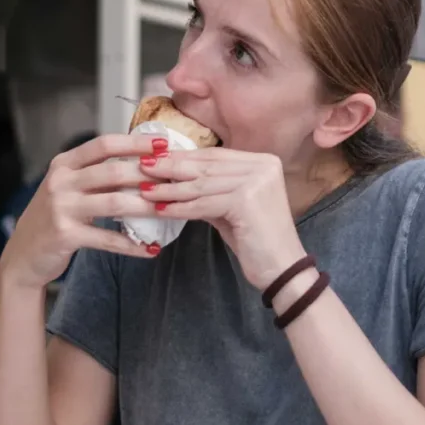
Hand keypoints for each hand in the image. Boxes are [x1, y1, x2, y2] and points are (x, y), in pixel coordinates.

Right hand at [0, 134, 166, 289]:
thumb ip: (96, 174)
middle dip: (149, 174)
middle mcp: (61, 182)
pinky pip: (107, 239)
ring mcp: (61, 208)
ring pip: (115, 202)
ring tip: (170, 210)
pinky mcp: (66, 235)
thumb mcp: (69, 187)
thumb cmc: (55, 217)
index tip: (163, 144)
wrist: (24, 255)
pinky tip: (151, 248)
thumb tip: (143, 161)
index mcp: (64, 164)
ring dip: (147, 207)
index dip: (136, 142)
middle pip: (113, 171)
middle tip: (176, 178)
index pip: (104, 144)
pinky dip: (132, 245)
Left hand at [137, 148, 305, 289]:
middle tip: (142, 168)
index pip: (214, 155)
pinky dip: (180, 208)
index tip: (156, 158)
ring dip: (170, 189)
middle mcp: (263, 165)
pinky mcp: (247, 200)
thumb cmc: (256, 239)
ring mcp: (257, 181)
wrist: (282, 269)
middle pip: (207, 166)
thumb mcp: (230, 206)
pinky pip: (204, 204)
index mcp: (263, 161)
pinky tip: (161, 210)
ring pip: (202, 185)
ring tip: (146, 191)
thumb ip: (209, 189)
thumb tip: (173, 176)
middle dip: (171, 168)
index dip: (183, 157)